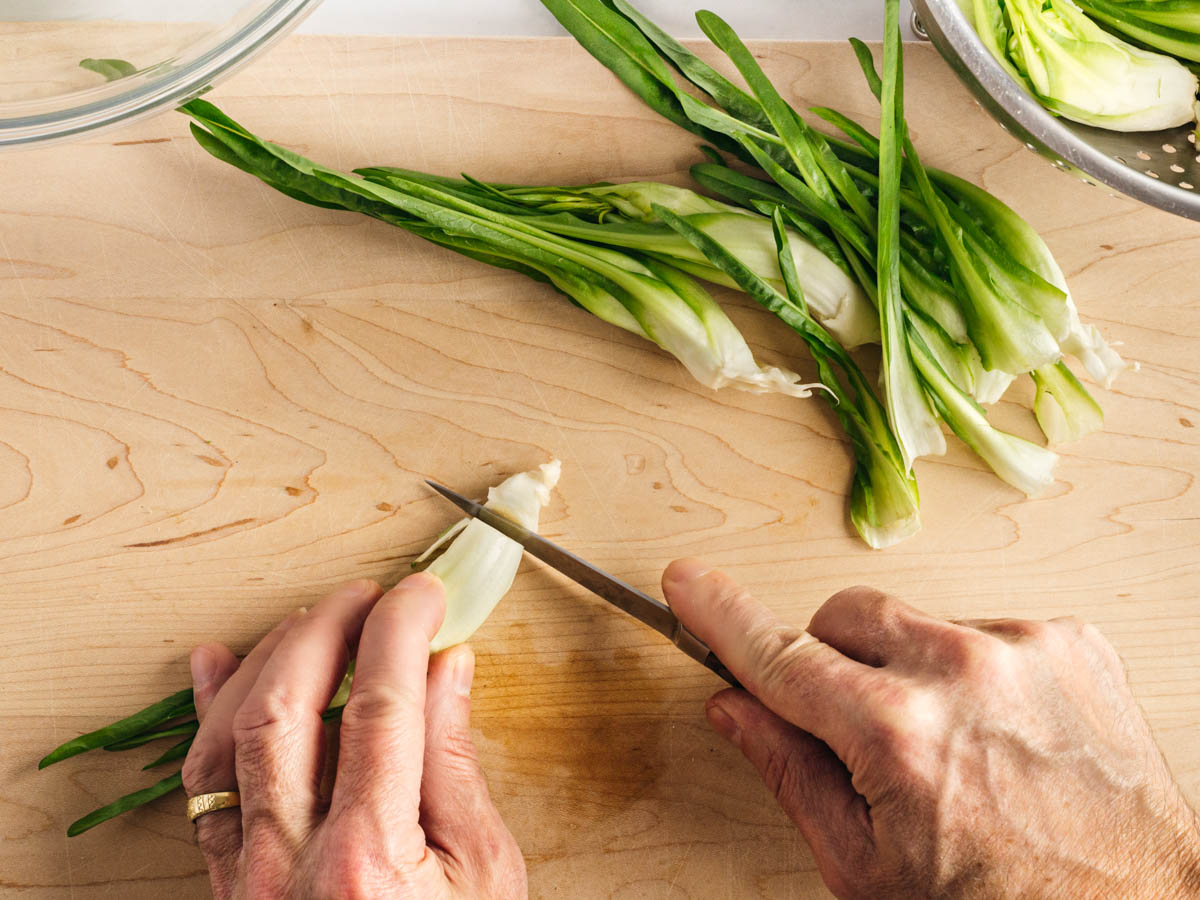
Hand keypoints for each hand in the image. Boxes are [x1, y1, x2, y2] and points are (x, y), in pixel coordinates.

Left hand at [181, 575, 525, 898]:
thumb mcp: (486, 874)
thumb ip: (457, 765)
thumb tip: (447, 670)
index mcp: (369, 859)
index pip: (378, 705)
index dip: (401, 630)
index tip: (423, 594)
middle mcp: (291, 864)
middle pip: (286, 706)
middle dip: (327, 628)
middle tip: (369, 595)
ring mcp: (248, 878)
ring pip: (228, 737)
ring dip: (269, 660)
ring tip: (314, 620)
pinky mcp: (230, 886)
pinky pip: (199, 787)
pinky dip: (206, 717)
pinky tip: (220, 669)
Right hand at [663, 559, 1199, 898]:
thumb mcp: (868, 870)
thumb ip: (789, 773)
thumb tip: (734, 706)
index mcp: (899, 736)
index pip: (781, 655)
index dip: (721, 616)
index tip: (686, 582)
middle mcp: (962, 674)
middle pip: (842, 616)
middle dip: (830, 662)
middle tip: (852, 724)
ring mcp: (1022, 648)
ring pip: (912, 622)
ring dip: (905, 668)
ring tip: (945, 740)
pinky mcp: (1067, 639)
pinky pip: (978, 629)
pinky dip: (968, 669)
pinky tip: (993, 729)